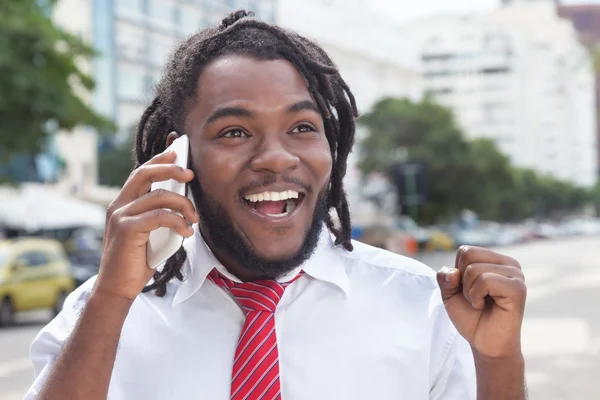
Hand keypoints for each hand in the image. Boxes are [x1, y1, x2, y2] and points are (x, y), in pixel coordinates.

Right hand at [95, 150, 199, 301]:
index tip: (176, 152)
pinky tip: (186, 232)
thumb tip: (184, 202)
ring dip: (183, 204)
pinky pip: (159, 216)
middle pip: (145, 173)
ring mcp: (121, 216)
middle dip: (171, 169)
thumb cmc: (136, 262)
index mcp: (123, 204)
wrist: (117, 288)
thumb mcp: (150, 233)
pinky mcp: (127, 229)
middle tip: (191, 174)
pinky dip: (178, 221)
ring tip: (194, 218)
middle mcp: (119, 205)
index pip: (141, 173)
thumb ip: (159, 215)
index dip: (159, 160)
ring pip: (158, 196)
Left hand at [437, 246, 526, 358]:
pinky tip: (483, 306)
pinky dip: (476, 296)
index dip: (457, 273)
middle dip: (462, 281)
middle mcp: (509, 264)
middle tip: (474, 298)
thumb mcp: (449, 294)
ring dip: (469, 292)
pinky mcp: (517, 289)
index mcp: (495, 260)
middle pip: (468, 255)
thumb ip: (445, 278)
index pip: (465, 250)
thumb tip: (453, 272)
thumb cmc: (471, 317)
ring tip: (480, 303)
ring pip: (474, 269)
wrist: (484, 343)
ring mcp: (516, 275)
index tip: (467, 290)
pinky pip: (485, 280)